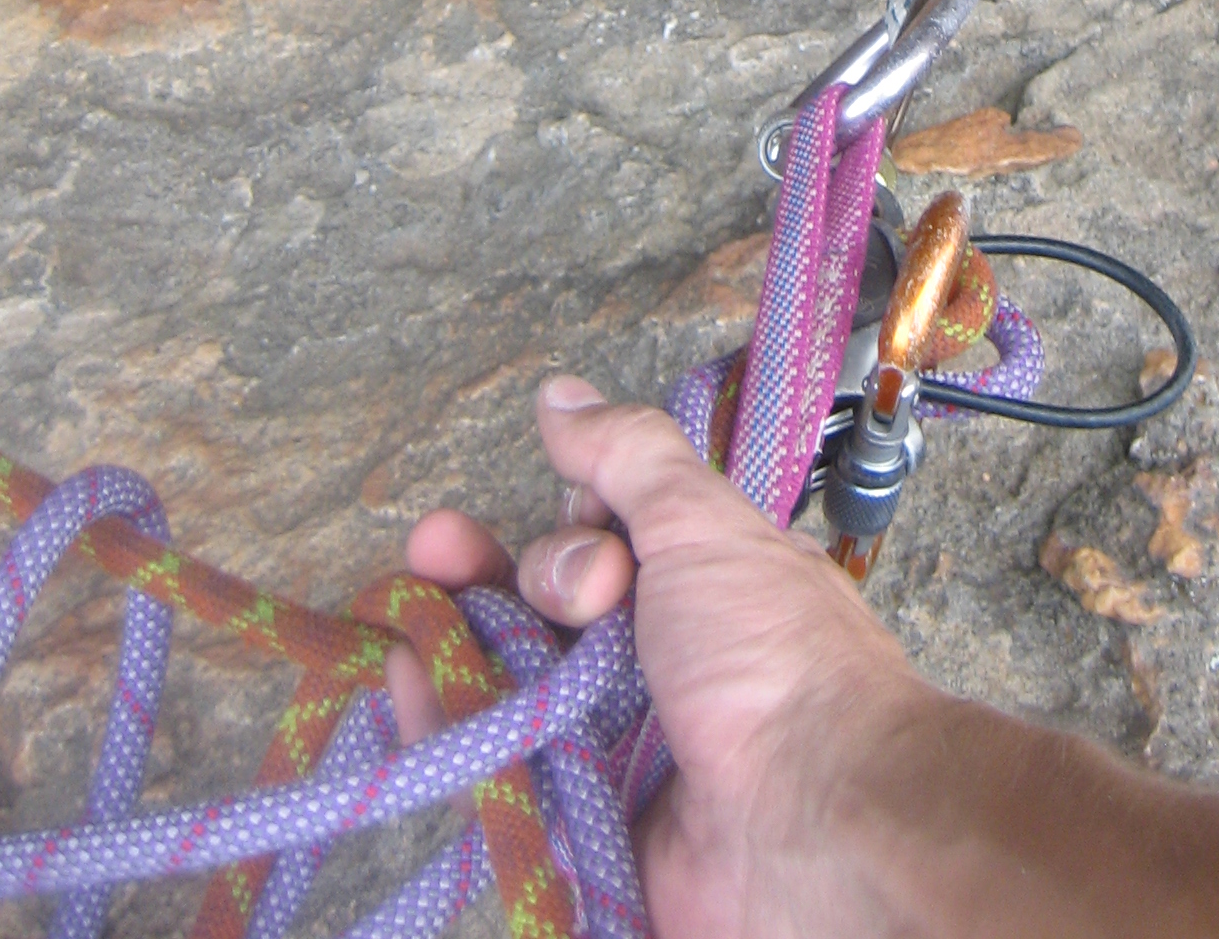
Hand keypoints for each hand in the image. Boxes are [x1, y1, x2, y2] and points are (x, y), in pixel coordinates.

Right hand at [389, 379, 933, 938]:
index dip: (570, 531)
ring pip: (510, 686)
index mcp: (698, 587)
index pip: (601, 543)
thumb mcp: (704, 527)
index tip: (585, 539)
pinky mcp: (581, 824)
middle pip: (542, 612)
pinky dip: (449, 731)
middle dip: (481, 573)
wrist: (815, 821)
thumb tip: (561, 395)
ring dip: (452, 644)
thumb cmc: (776, 662)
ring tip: (403, 618)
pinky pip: (499, 776)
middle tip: (430, 548)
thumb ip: (629, 460)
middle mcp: (654, 663)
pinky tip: (406, 687)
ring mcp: (615, 745)